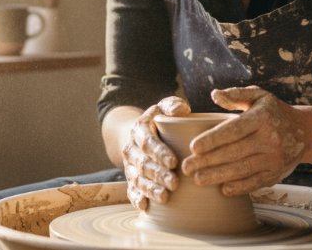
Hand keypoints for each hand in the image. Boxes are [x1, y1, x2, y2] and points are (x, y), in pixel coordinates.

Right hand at [122, 96, 190, 210]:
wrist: (137, 134)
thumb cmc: (158, 120)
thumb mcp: (163, 107)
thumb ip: (172, 105)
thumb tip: (182, 109)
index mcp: (139, 130)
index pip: (148, 142)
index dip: (160, 153)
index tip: (174, 162)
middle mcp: (131, 149)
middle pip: (144, 164)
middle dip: (159, 175)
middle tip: (175, 183)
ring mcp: (129, 166)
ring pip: (137, 179)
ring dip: (150, 189)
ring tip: (165, 197)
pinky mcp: (130, 179)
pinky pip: (131, 190)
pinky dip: (136, 199)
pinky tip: (145, 206)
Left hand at [181, 86, 305, 196]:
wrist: (306, 132)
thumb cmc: (275, 112)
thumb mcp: (259, 96)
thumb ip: (236, 94)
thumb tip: (215, 95)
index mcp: (262, 118)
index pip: (233, 130)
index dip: (212, 140)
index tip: (193, 147)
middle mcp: (270, 139)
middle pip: (234, 152)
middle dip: (208, 161)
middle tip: (186, 167)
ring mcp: (274, 158)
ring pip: (242, 170)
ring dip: (218, 176)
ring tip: (197, 179)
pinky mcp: (276, 173)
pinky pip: (255, 182)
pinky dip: (238, 187)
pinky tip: (222, 189)